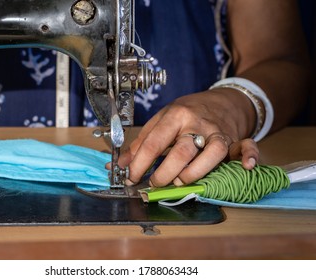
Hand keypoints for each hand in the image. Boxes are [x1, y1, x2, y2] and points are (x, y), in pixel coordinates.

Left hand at [117, 89, 259, 186]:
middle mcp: (197, 123)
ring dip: (194, 174)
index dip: (140, 164)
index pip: (154, 142)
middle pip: (182, 151)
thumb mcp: (161, 120)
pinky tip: (247, 166)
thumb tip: (121, 165)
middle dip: (165, 173)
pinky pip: (247, 146)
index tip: (132, 178)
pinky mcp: (235, 139)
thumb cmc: (187, 112)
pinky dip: (250, 156)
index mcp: (175, 115)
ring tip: (180, 181)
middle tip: (155, 183)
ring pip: (211, 153)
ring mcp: (218, 132)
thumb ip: (141, 142)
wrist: (221, 100)